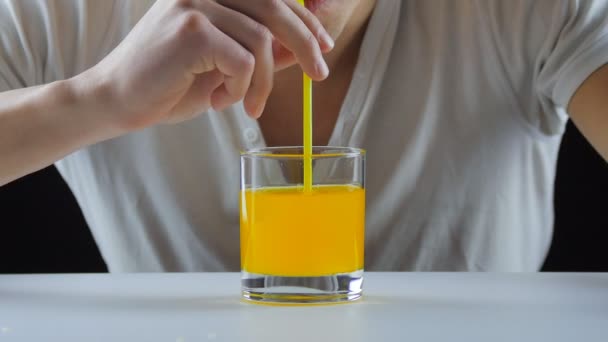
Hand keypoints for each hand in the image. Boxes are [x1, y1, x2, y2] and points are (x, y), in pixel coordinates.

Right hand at [76, 0, 333, 131]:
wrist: (120, 100)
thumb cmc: (171, 83)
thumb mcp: (226, 66)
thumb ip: (261, 51)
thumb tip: (304, 47)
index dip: (304, 19)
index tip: (325, 44)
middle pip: (274, 8)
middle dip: (306, 44)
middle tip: (320, 75)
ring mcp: (195, 3)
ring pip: (261, 41)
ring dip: (261, 82)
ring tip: (246, 105)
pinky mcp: (191, 30)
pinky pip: (243, 61)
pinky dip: (239, 88)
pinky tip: (216, 101)